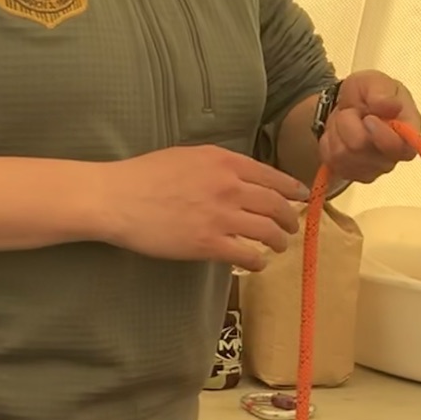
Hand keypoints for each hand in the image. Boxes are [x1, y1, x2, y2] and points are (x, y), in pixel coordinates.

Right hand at [94, 145, 308, 271]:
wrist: (117, 198)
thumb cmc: (145, 175)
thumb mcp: (188, 156)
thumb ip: (218, 164)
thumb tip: (240, 175)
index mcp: (224, 162)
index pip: (273, 176)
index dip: (293, 190)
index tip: (303, 197)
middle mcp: (229, 186)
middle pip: (277, 205)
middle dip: (290, 218)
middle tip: (292, 227)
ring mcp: (221, 216)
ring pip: (269, 231)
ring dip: (279, 241)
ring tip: (279, 246)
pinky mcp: (209, 244)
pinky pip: (248, 255)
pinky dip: (258, 261)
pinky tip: (256, 264)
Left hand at [320, 71, 420, 183]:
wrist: (347, 106)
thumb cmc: (368, 94)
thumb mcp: (373, 81)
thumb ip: (382, 90)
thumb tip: (391, 106)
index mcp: (409, 131)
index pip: (404, 149)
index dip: (383, 137)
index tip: (368, 118)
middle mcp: (393, 156)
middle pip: (362, 149)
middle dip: (349, 123)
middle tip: (352, 110)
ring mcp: (373, 169)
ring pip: (343, 154)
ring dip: (336, 130)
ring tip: (345, 120)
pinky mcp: (351, 174)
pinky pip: (332, 161)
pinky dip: (328, 142)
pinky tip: (338, 134)